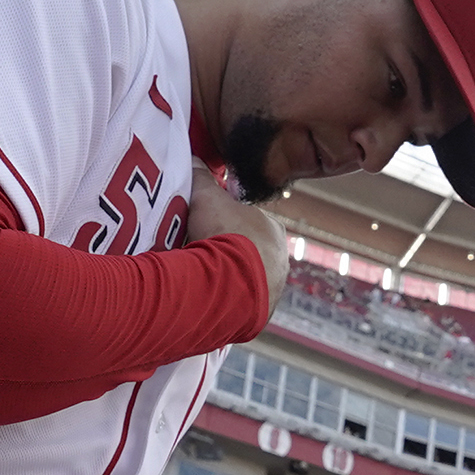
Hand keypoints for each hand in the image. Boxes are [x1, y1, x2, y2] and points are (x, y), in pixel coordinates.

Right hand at [183, 174, 286, 306]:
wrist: (230, 285)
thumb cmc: (223, 234)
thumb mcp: (206, 197)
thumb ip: (201, 177)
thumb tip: (194, 159)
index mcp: (273, 230)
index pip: (248, 222)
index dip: (225, 222)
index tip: (205, 227)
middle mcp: (280, 261)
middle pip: (248, 252)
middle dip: (226, 253)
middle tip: (199, 255)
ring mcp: (273, 290)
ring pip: (246, 280)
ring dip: (225, 279)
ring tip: (199, 279)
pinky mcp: (261, 315)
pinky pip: (239, 304)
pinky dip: (224, 301)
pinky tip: (205, 299)